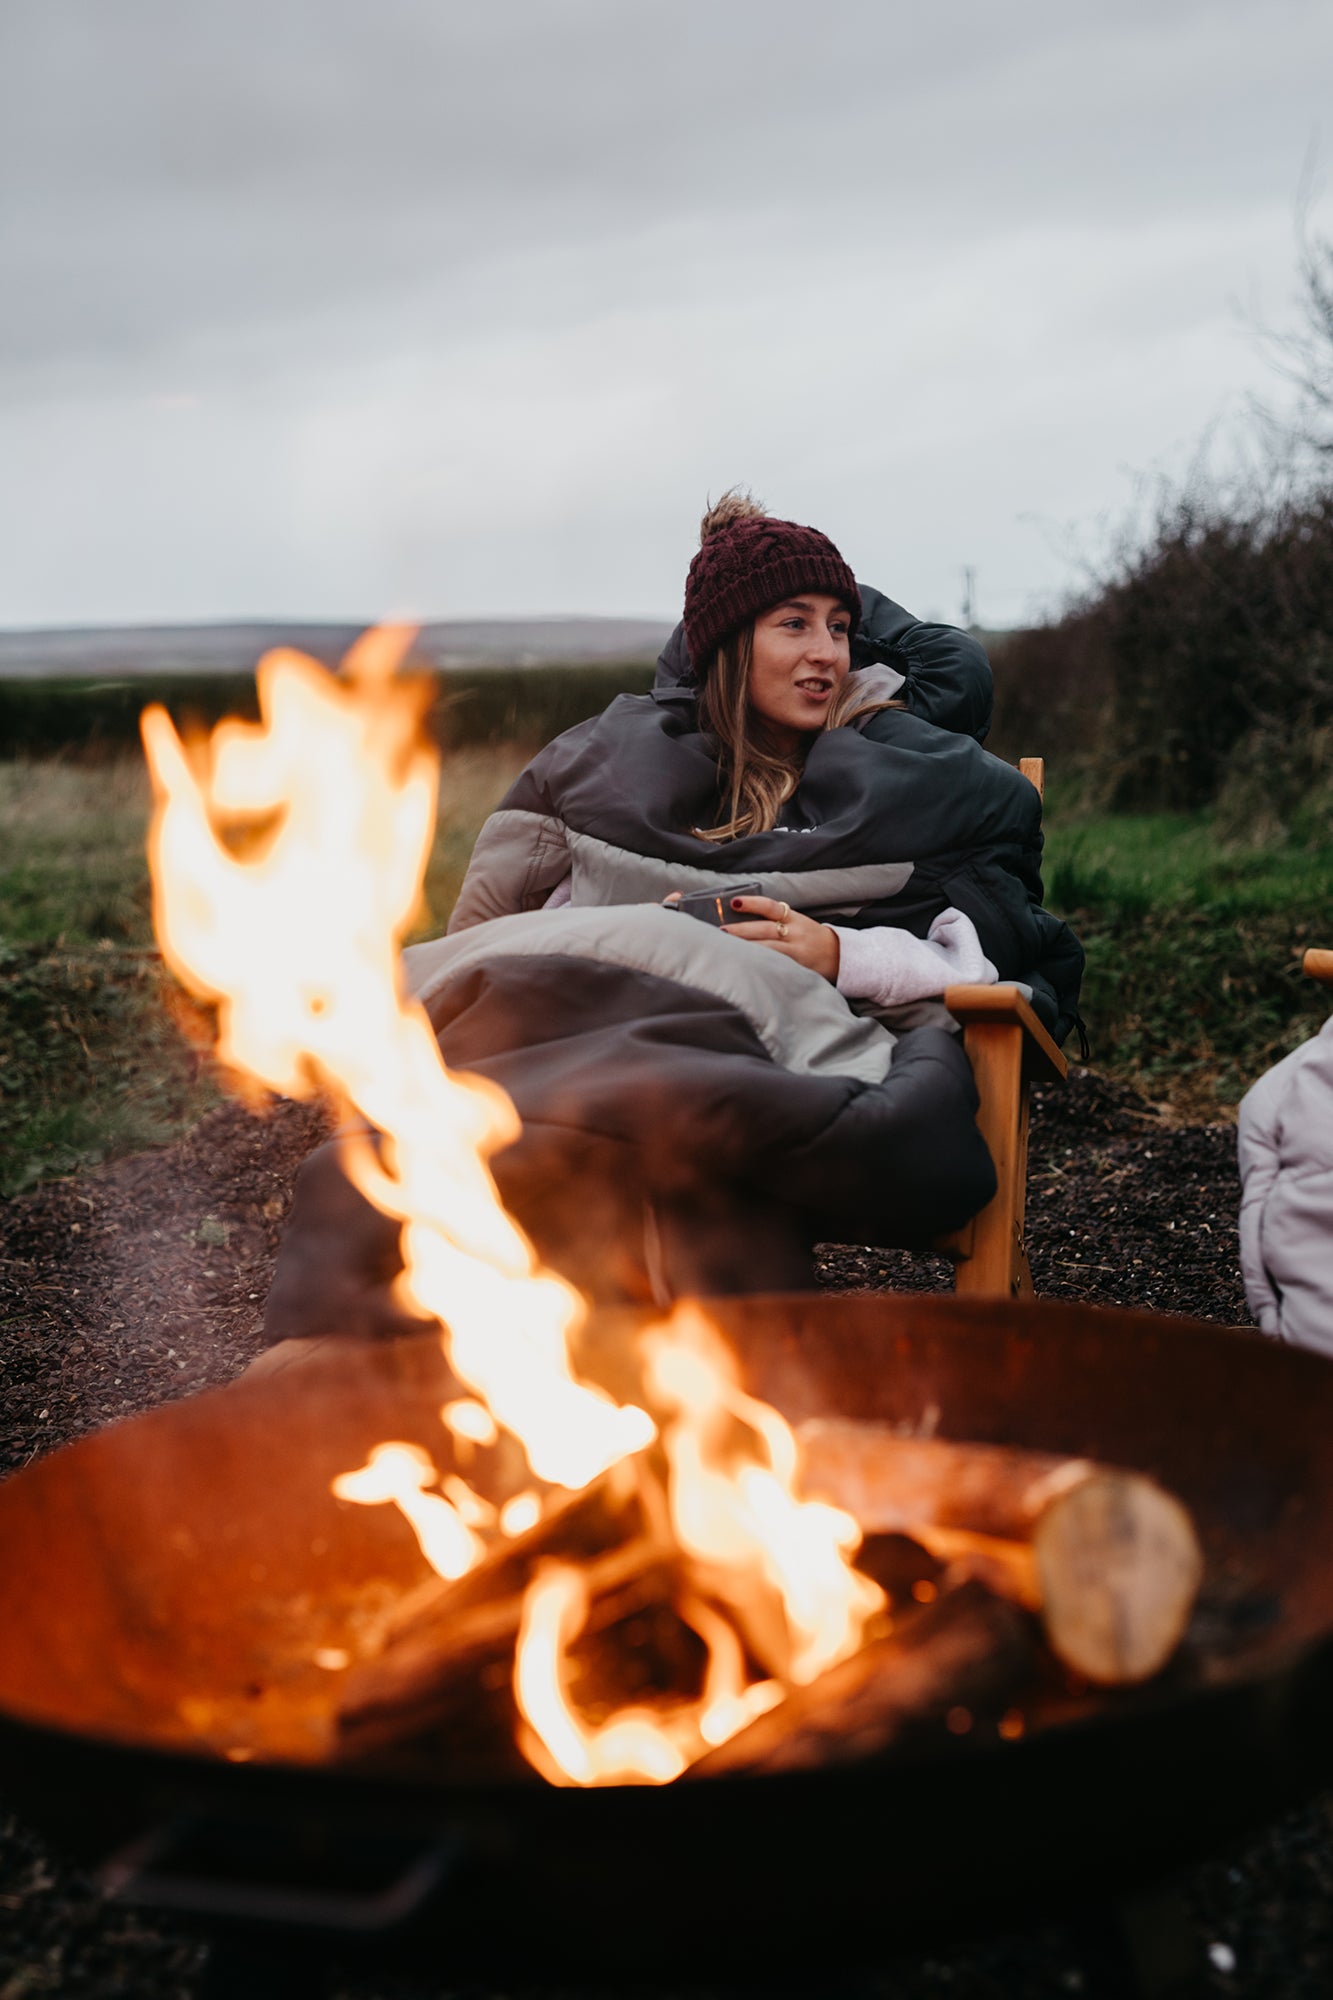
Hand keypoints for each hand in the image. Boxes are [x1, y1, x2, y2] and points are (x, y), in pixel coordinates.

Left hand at [721, 895, 840, 981]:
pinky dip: (761, 966)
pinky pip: (777, 967)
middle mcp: (796, 934)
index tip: (734, 903)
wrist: (840, 956)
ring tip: (727, 949)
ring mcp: (797, 952)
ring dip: (747, 949)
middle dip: (742, 931)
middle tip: (721, 931)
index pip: (771, 907)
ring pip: (769, 949)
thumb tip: (739, 919)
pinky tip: (746, 968)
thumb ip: (775, 921)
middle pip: (765, 930)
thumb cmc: (810, 938)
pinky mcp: (798, 969)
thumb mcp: (798, 923)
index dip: (753, 904)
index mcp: (794, 919)